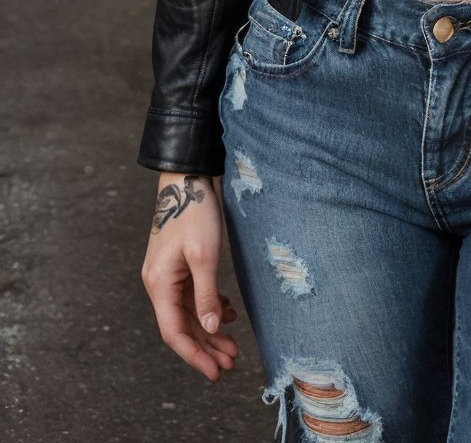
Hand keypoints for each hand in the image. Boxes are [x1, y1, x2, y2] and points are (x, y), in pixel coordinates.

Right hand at [141, 173, 238, 380]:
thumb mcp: (204, 255)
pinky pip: (192, 296)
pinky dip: (209, 308)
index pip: (174, 332)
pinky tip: (228, 314)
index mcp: (159, 283)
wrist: (189, 176)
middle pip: (182, 326)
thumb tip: (209, 329)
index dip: (195, 355)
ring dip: (209, 330)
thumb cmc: (195, 211)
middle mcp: (159, 283)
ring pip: (188, 313)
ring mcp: (168, 274)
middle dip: (206, 346)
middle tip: (231, 362)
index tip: (215, 372)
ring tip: (233, 346)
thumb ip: (206, 294)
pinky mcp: (179, 265)